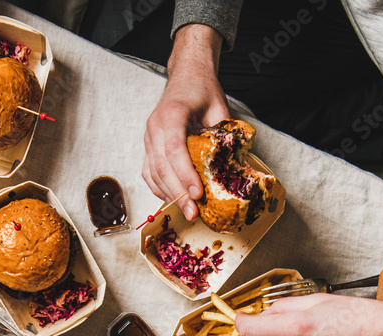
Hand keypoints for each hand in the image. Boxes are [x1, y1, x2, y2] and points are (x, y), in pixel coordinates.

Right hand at [143, 24, 229, 220]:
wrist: (186, 75)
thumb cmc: (202, 89)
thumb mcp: (219, 108)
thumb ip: (223, 135)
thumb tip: (234, 166)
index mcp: (172, 114)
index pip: (174, 150)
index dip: (185, 175)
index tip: (198, 194)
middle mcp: (155, 126)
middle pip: (162, 167)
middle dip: (178, 193)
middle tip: (193, 213)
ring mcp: (148, 137)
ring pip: (153, 172)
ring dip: (169, 195)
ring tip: (186, 211)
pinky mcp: (148, 146)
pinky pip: (148, 172)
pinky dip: (159, 188)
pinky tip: (172, 199)